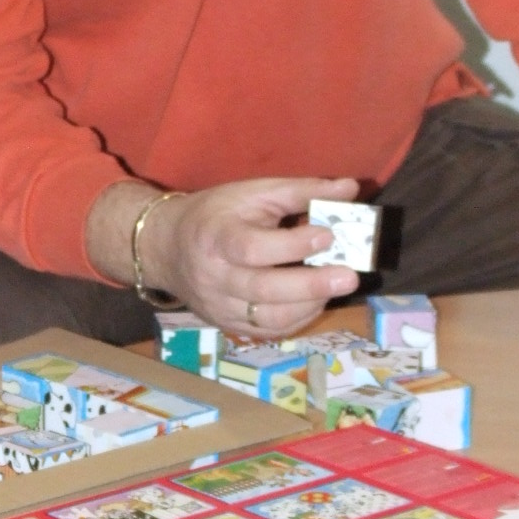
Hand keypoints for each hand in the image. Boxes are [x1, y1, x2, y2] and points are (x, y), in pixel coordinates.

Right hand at [89, 176, 362, 336]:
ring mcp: (219, 307)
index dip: (292, 246)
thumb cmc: (216, 213)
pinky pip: (267, 331)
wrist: (167, 247)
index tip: (328, 235)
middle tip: (350, 277)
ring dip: (309, 305)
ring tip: (336, 287)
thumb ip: (301, 191)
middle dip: (311, 285)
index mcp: (216, 238)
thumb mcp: (252, 192)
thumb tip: (351, 187)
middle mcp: (214, 277)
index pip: (253, 248)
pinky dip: (298, 319)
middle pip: (263, 290)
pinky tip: (316, 300)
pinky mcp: (227, 324)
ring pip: (268, 319)